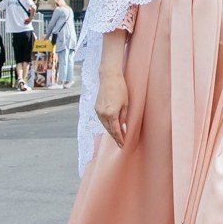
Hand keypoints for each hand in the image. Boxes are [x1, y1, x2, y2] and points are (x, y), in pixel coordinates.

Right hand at [94, 32, 129, 147]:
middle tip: (120, 143)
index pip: (116, 131)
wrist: (109, 78)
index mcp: (111, 113)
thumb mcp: (126, 104)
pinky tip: (111, 127)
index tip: (123, 145)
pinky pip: (102, 120)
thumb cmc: (121, 89)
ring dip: (110, 131)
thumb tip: (123, 128)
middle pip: (109, 130)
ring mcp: (98, 111)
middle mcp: (103, 114)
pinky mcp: (96, 108)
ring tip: (117, 136)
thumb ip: (124, 118)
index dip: (119, 139)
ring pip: (104, 126)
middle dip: (115, 137)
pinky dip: (107, 124)